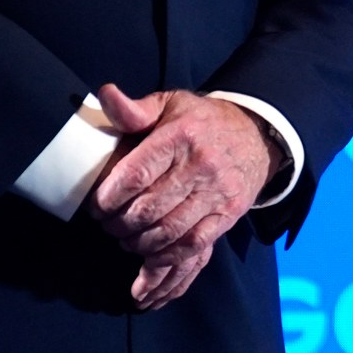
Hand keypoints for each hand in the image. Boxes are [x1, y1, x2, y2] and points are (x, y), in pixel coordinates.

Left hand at [88, 85, 275, 311]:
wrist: (256, 135)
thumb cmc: (201, 122)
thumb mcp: (169, 105)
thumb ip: (134, 109)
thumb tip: (106, 94)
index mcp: (180, 136)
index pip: (135, 175)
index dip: (108, 198)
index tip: (96, 206)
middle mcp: (201, 165)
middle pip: (148, 209)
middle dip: (119, 225)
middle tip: (108, 226)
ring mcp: (217, 193)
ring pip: (168, 232)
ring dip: (139, 243)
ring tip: (126, 240)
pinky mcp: (228, 214)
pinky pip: (194, 245)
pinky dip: (167, 258)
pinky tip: (150, 257)